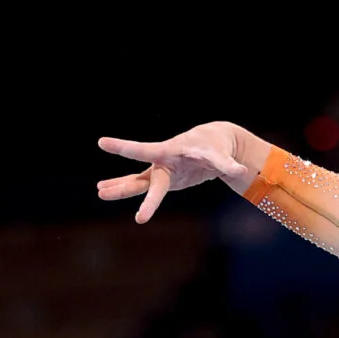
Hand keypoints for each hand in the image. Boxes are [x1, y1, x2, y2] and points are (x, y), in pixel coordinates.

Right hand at [96, 123, 249, 223]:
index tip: (101, 142)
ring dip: (119, 188)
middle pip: (141, 177)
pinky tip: (104, 189)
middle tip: (100, 193)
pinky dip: (125, 187)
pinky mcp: (164, 179)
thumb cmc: (216, 147)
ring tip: (99, 192)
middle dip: (123, 186)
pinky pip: (143, 187)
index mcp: (170, 150)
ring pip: (137, 182)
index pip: (145, 150)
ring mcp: (161, 171)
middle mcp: (162, 161)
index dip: (124, 148)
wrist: (213, 143)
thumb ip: (226, 164)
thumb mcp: (221, 156)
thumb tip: (239, 171)